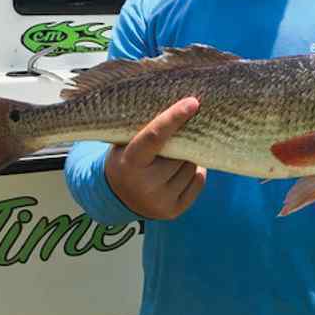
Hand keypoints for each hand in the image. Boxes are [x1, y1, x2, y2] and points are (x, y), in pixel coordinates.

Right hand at [105, 97, 206, 219]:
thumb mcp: (126, 142)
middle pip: (179, 153)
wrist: (117, 195)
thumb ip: (148, 129)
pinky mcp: (173, 211)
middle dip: (182, 142)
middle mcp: (144, 185)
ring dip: (188, 157)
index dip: (174, 118)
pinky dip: (195, 172)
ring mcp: (159, 201)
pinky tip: (180, 171)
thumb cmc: (126, 157)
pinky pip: (198, 182)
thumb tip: (184, 105)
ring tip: (173, 157)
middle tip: (177, 136)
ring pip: (191, 167)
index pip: (154, 137)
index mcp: (130, 162)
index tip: (193, 102)